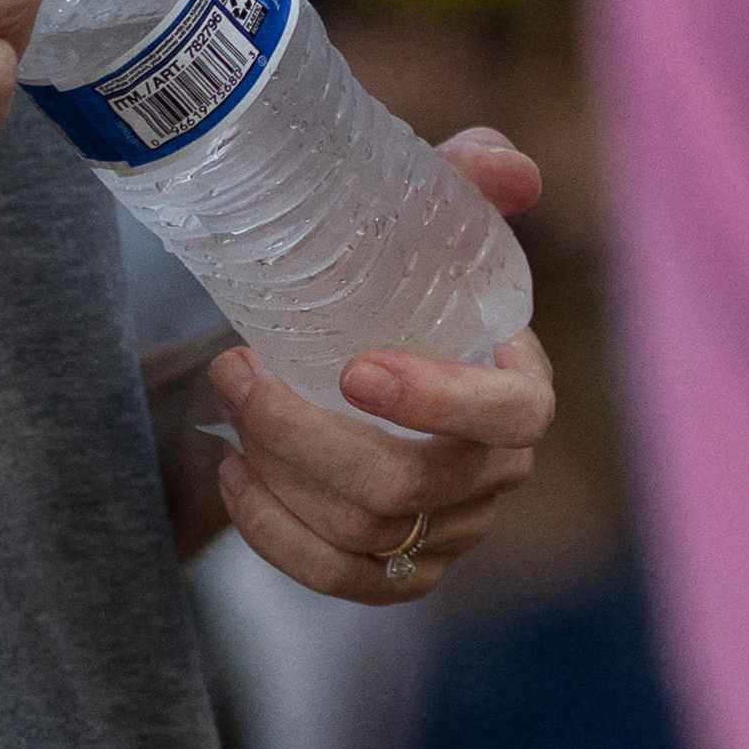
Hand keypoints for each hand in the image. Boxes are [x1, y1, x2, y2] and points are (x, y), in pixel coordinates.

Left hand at [172, 130, 559, 599]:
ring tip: (228, 414)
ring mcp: (454, 528)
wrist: (315, 367)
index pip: (512, 414)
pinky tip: (238, 476)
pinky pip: (343, 579)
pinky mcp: (404, 572)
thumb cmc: (373, 292)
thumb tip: (508, 169)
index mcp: (520, 387)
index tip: (352, 368)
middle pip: (414, 484)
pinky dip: (276, 534)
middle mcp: (498, 470)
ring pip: (368, 531)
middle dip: (306, 434)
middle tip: (235, 373)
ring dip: (280, 475)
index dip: (440, 401)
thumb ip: (463, 180)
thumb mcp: (410, 226)